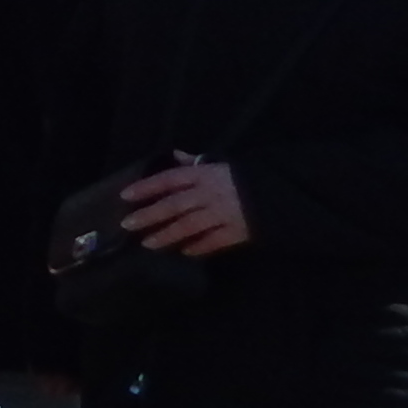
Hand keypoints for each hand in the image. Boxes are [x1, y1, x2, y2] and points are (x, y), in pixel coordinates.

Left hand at [118, 158, 251, 256]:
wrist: (283, 193)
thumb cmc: (246, 177)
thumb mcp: (220, 164)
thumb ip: (195, 164)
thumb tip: (174, 154)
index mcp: (205, 174)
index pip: (170, 179)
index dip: (147, 186)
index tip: (125, 195)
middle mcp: (211, 193)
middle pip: (175, 204)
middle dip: (150, 214)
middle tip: (127, 224)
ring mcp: (224, 213)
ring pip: (191, 225)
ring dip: (168, 234)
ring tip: (148, 244)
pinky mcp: (239, 231)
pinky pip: (215, 241)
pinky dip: (200, 247)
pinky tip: (184, 252)